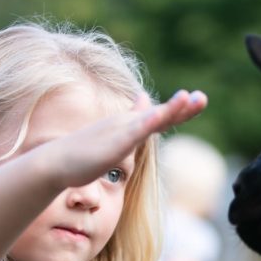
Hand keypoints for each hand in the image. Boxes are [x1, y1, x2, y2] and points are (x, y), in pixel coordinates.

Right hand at [47, 89, 207, 188]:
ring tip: (187, 98)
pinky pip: (132, 132)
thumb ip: (132, 119)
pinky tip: (158, 115)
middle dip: (183, 107)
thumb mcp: (115, 136)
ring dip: (169, 109)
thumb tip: (144, 99)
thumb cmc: (84, 153)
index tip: (199, 99)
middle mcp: (127, 124)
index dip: (181, 109)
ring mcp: (120, 132)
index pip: (161, 116)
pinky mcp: (112, 143)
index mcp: (131, 126)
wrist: (57, 163)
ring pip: (149, 119)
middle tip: (203, 98)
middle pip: (161, 114)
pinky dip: (145, 122)